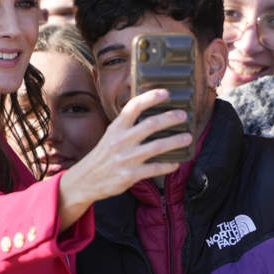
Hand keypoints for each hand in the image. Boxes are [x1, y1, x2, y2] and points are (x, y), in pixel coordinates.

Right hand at [57, 89, 192, 227]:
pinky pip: (154, 168)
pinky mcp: (130, 175)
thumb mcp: (110, 135)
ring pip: (156, 147)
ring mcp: (126, 158)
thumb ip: (127, 125)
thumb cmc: (103, 156)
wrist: (86, 180)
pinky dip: (167, 166)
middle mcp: (121, 140)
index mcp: (116, 128)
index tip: (166, 93)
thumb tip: (148, 113)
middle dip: (170, 118)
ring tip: (187, 138)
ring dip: (175, 141)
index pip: (133, 107)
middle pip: (150, 124)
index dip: (150, 98)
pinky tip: (176, 163)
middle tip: (183, 115)